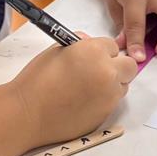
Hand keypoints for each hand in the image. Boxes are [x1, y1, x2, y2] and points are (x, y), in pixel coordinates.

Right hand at [11, 36, 136, 145]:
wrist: (27, 113)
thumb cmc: (36, 80)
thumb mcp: (55, 51)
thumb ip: (78, 44)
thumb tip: (89, 42)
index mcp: (94, 51)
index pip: (112, 45)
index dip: (102, 51)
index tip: (91, 57)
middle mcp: (107, 71)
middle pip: (129, 65)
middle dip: (117, 66)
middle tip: (98, 71)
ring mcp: (109, 95)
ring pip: (123, 85)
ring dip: (112, 84)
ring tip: (87, 88)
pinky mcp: (106, 113)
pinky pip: (113, 102)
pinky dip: (104, 100)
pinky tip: (83, 101)